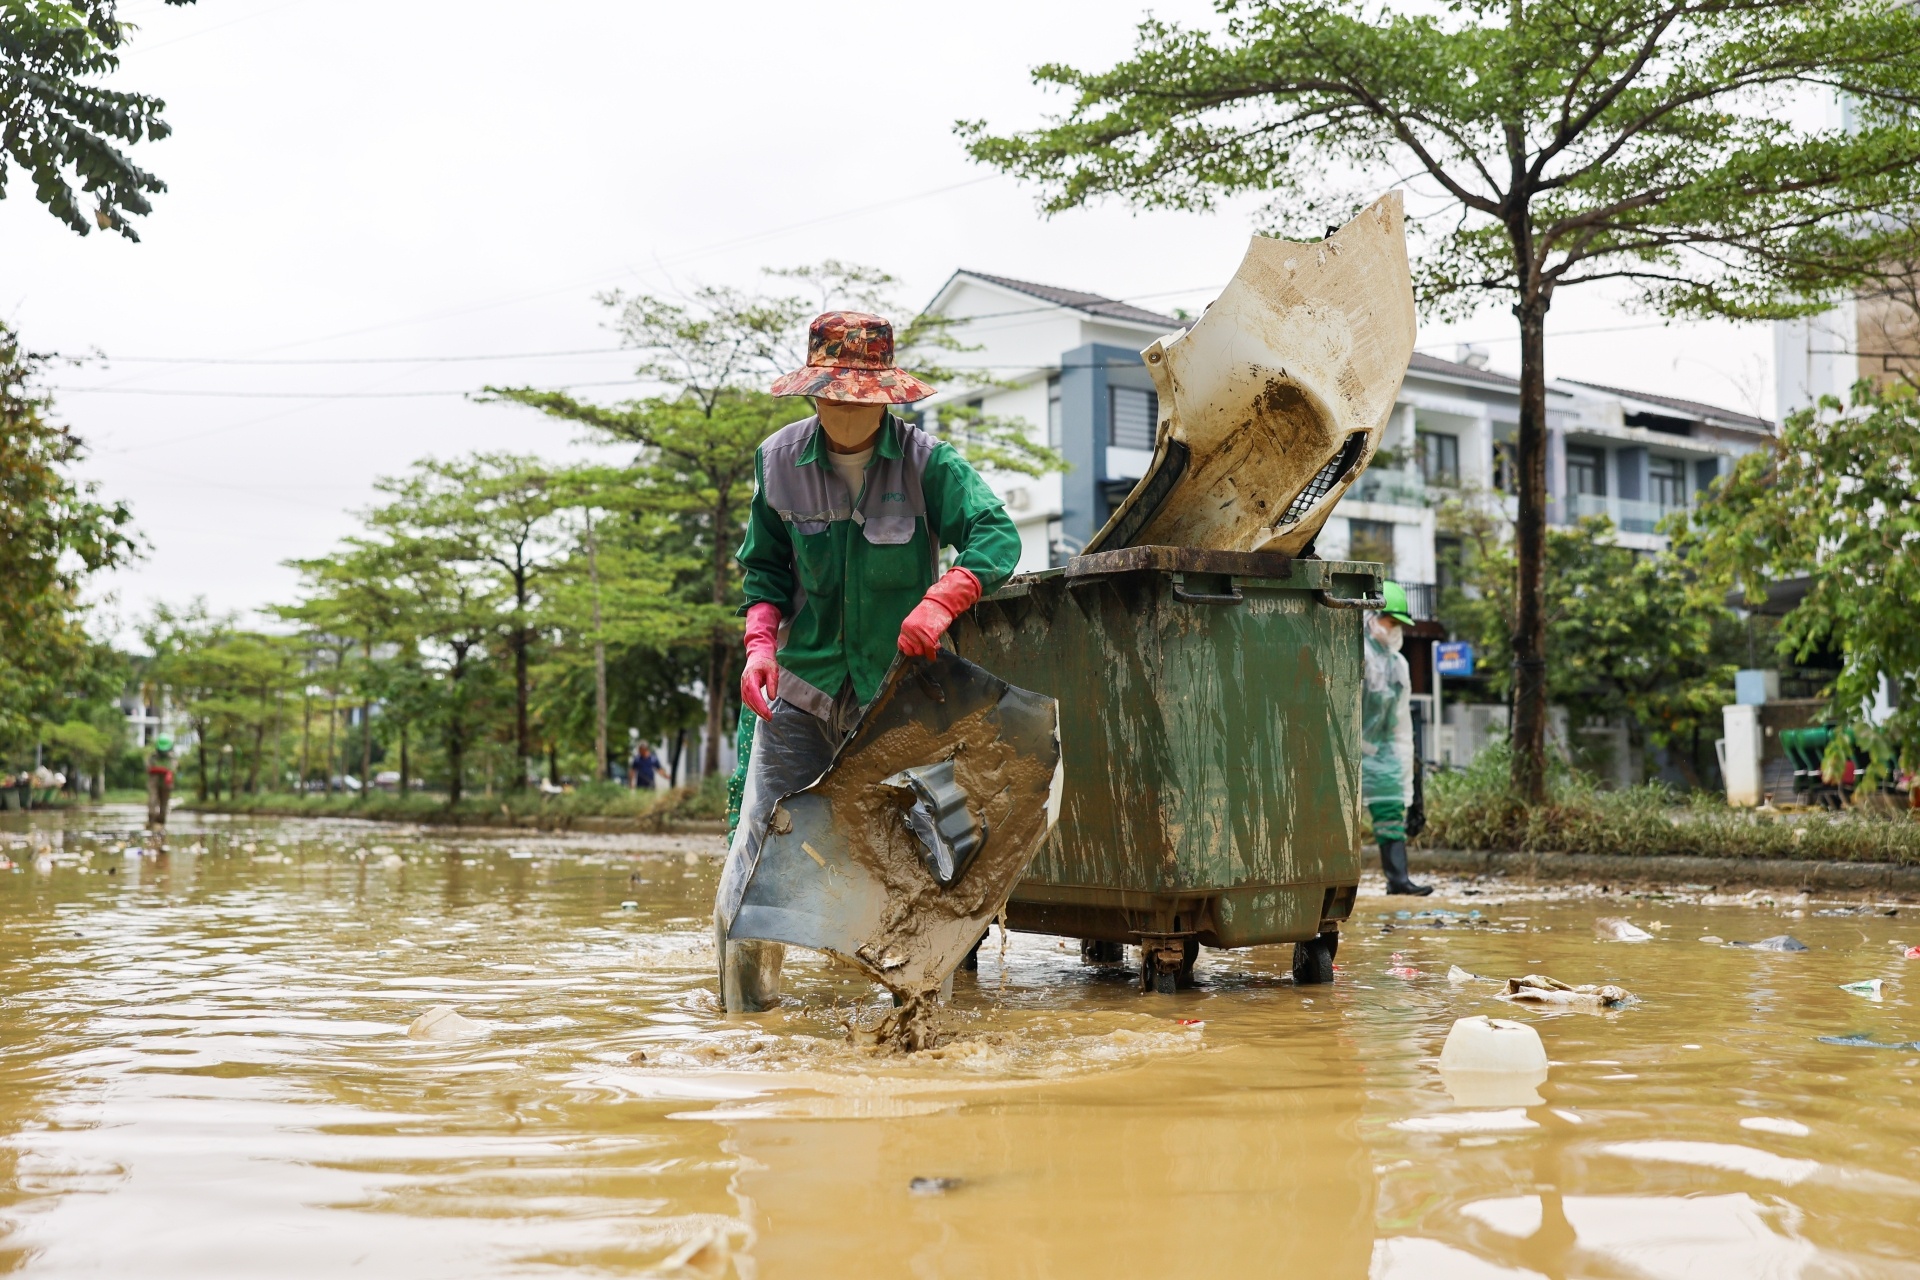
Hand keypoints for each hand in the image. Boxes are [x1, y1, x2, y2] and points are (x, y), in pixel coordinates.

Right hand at [741, 602, 781, 720]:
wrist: (758, 653)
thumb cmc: (767, 661)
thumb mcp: (773, 670)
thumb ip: (772, 683)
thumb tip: (771, 698)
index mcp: (751, 676)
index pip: (754, 694)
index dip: (760, 705)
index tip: (768, 714)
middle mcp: (744, 682)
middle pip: (750, 700)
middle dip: (759, 711)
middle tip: (770, 718)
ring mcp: (743, 685)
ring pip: (747, 701)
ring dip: (756, 710)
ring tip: (767, 717)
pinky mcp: (745, 688)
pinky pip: (747, 700)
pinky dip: (753, 707)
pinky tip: (760, 711)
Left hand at [897, 567, 981, 658]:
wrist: (940, 604)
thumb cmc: (930, 612)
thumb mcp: (915, 622)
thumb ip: (912, 633)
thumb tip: (913, 646)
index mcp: (905, 627)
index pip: (901, 645)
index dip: (909, 649)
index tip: (915, 648)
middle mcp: (910, 631)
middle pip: (911, 650)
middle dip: (919, 651)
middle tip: (926, 647)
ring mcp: (919, 634)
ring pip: (920, 651)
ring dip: (927, 652)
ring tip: (933, 646)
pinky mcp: (929, 636)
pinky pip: (929, 650)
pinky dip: (931, 655)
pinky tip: (933, 655)